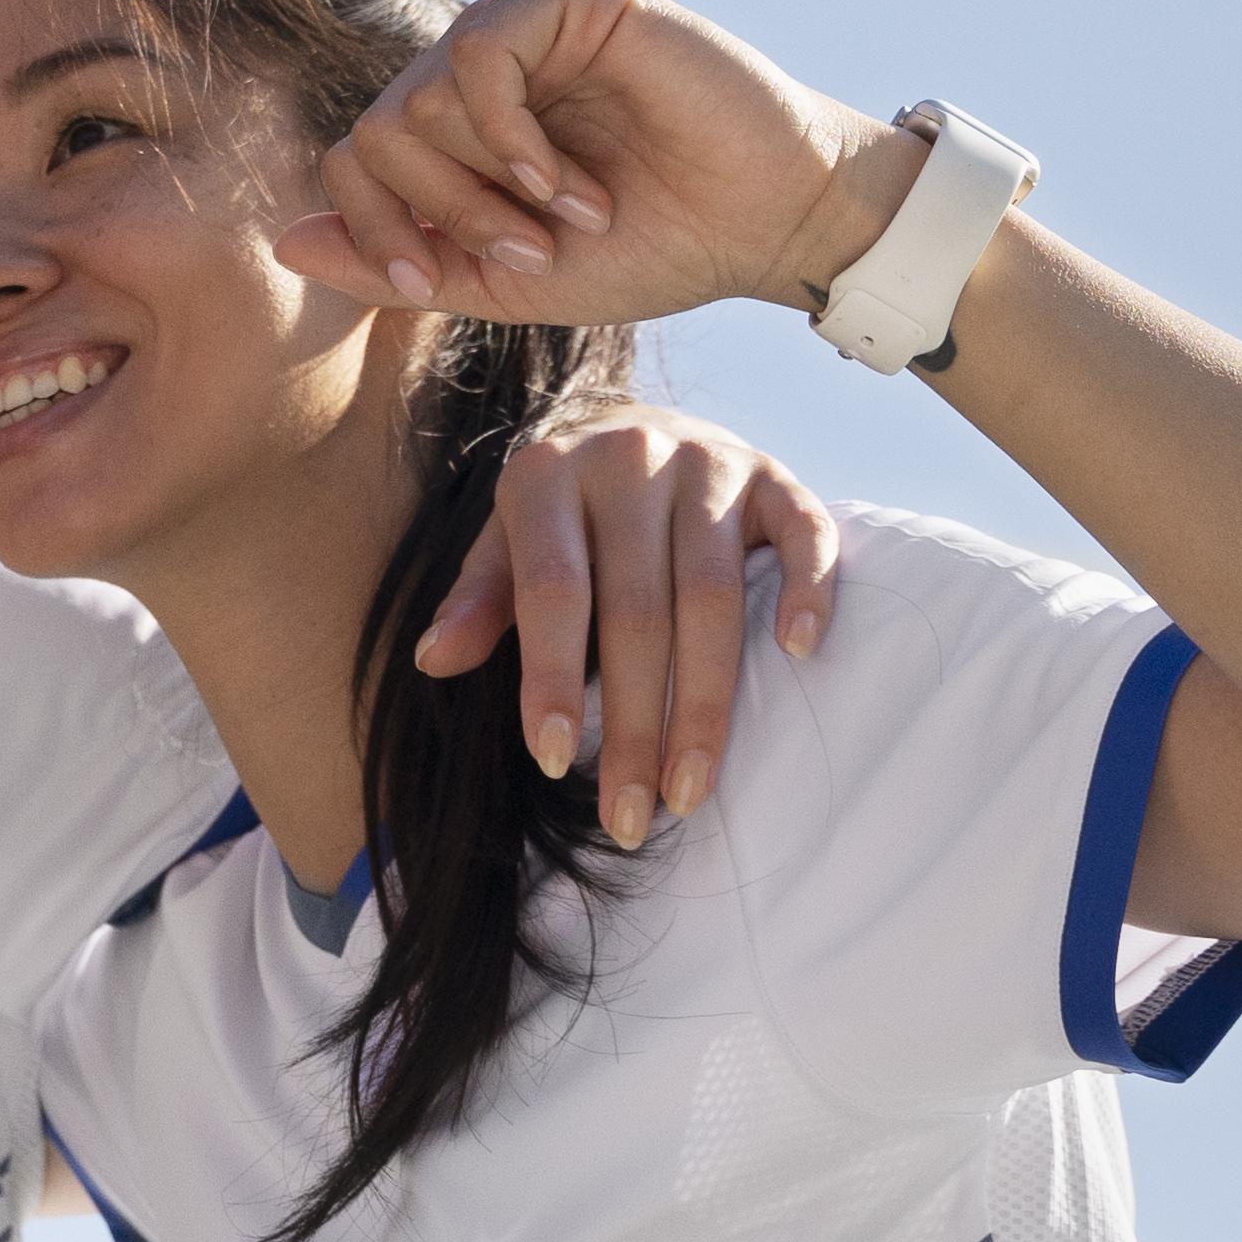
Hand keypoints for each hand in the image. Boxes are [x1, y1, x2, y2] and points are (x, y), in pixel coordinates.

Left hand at [267, 0, 904, 335]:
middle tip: (531, 254)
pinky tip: (567, 181)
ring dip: (487, 188)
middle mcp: (484, 55)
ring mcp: (526, 15)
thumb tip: (283, 239)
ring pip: (418, 100)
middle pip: (376, 132)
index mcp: (464, 115)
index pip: (354, 155)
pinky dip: (510, 137)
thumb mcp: (508, 278)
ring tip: (572, 216)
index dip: (373, 229)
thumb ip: (403, 261)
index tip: (428, 285)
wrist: (767, 225)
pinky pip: (477, 55)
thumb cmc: (656, 247)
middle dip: (444, 215)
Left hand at [416, 408, 842, 836]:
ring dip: (707, 702)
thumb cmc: (563, 511)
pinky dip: (807, 590)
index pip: (552, 591)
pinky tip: (798, 654)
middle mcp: (628, 458)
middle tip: (632, 816)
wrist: (635, 425)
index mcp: (546, 475)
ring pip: (714, 593)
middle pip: (637, 611)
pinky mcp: (772, 475)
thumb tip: (434, 660)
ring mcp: (708, 462)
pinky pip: (803, 531)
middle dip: (636, 725)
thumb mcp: (505, 541)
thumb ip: (480, 597)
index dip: (553, 678)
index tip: (555, 762)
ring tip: (691, 787)